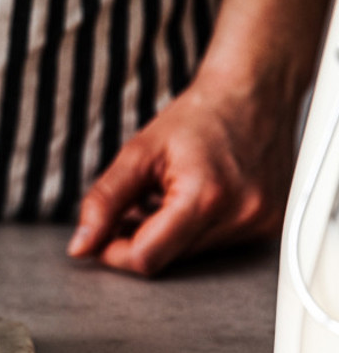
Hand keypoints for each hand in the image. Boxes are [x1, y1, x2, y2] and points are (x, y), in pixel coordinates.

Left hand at [66, 73, 295, 275]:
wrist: (252, 94)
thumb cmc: (198, 117)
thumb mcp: (138, 153)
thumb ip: (104, 202)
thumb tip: (81, 246)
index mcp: (206, 197)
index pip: (147, 257)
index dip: (114, 253)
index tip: (100, 238)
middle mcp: (241, 216)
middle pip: (168, 259)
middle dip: (140, 239)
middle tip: (134, 205)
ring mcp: (261, 224)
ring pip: (190, 256)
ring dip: (166, 235)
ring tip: (166, 194)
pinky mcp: (270, 226)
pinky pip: (215, 246)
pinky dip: (192, 230)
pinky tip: (191, 199)